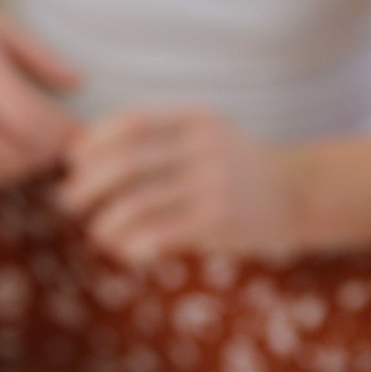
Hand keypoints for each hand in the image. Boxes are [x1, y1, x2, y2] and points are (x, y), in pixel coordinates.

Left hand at [59, 107, 308, 264]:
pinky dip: (132, 245)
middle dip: (86, 184)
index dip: (93, 142)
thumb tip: (84, 153)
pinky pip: (158, 234)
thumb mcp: (205, 136)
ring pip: (136, 203)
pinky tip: (128, 251)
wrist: (302, 193)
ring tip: (99, 233)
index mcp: (194, 119)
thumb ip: (158, 138)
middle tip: (69, 202)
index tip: (74, 162)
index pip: (129, 122)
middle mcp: (202, 146)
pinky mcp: (218, 221)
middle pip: (125, 161)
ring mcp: (212, 183)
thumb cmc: (239, 168)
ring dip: (106, 223)